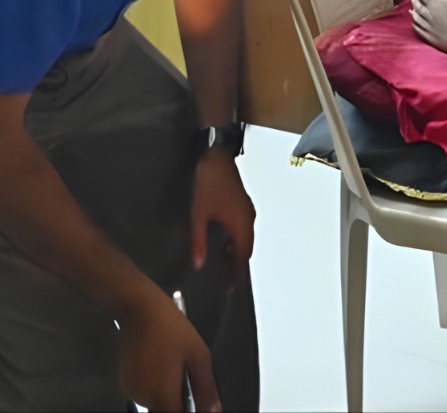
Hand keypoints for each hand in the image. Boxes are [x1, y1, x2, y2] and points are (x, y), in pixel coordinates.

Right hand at [117, 289, 219, 411]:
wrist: (141, 310)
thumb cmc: (171, 329)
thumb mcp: (198, 355)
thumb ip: (206, 388)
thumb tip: (213, 410)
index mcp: (162, 395)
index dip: (188, 412)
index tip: (194, 404)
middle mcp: (143, 398)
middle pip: (165, 411)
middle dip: (178, 402)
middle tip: (185, 379)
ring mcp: (132, 391)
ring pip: (154, 403)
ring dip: (166, 394)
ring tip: (172, 367)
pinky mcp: (125, 384)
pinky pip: (145, 394)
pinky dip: (154, 387)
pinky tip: (160, 366)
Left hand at [191, 148, 255, 285]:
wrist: (218, 157)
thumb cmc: (208, 185)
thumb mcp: (199, 215)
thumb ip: (199, 241)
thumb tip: (199, 264)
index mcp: (241, 226)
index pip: (242, 257)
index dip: (235, 274)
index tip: (229, 288)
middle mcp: (248, 221)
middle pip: (246, 250)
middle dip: (236, 265)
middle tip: (224, 280)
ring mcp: (247, 212)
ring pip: (245, 239)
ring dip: (236, 253)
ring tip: (223, 265)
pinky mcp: (243, 206)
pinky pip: (243, 230)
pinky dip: (236, 241)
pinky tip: (224, 243)